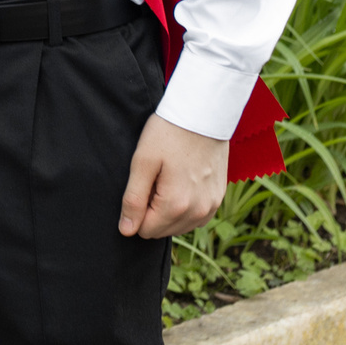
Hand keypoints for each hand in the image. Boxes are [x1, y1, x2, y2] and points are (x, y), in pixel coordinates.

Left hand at [119, 113, 227, 239]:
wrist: (203, 113)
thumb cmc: (168, 133)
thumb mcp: (142, 162)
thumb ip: (133, 200)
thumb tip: (127, 231)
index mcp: (176, 205)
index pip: (145, 231)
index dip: (137, 209)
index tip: (143, 183)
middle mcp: (198, 212)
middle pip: (162, 231)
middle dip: (152, 211)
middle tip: (155, 178)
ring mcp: (211, 206)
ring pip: (179, 226)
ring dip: (168, 210)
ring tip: (169, 178)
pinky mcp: (218, 198)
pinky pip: (195, 217)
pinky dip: (185, 207)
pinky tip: (182, 182)